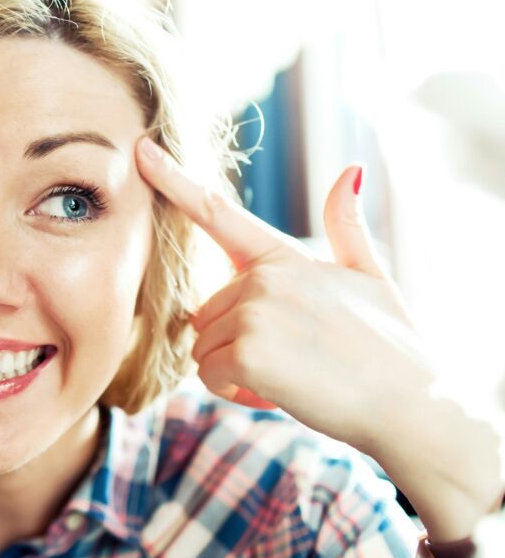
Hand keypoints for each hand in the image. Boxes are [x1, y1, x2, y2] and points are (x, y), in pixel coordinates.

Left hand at [134, 136, 430, 450]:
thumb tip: (350, 170)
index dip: (174, 179)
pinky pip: (210, 375)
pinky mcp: (250, 351)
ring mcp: (256, 311)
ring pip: (203, 347)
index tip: (140, 150)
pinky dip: (236, 392)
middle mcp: (266, 276)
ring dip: (234, 370)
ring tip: (290, 376)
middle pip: (205, 313)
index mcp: (287, 256)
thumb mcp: (372, 278)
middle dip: (234, 344)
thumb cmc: (393, 349)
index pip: (219, 212)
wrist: (416, 407)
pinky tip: (279, 394)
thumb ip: (348, 227)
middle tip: (291, 360)